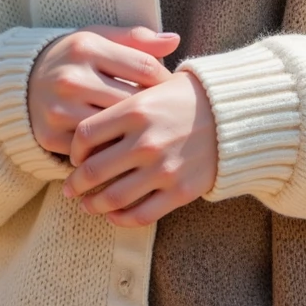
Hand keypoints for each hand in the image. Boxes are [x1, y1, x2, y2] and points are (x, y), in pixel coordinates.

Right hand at [27, 25, 179, 155]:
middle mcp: (71, 78)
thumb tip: (175, 40)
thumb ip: (136, 39)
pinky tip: (123, 146)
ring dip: (133, 133)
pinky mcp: (50, 135)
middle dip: (153, 110)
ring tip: (149, 131)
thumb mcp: (99, 38)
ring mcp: (59, 108)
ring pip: (114, 129)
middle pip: (131, 101)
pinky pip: (93, 150)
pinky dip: (109, 150)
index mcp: (86, 47)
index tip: (173, 89)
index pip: (144, 67)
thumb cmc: (74, 58)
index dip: (166, 80)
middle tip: (167, 115)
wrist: (21, 81)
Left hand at [62, 70, 216, 226]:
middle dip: (76, 183)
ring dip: (93, 204)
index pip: (85, 135)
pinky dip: (121, 219)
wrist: (235, 114)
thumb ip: (120, 104)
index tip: (75, 157)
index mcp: (135, 109)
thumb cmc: (189, 97)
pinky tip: (114, 214)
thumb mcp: (153, 86)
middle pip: (94, 170)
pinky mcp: (180, 191)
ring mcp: (163, 169)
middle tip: (70, 188)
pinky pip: (141, 214)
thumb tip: (88, 130)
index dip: (74, 150)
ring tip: (87, 205)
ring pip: (113, 197)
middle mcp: (146, 141)